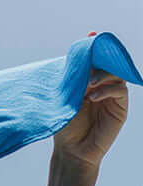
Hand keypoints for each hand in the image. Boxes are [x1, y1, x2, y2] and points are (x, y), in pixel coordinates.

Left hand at [53, 37, 129, 169]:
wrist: (71, 150)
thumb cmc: (64, 124)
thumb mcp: (66, 97)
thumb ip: (73, 77)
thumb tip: (75, 56)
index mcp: (87, 81)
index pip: (94, 59)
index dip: (93, 47)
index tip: (91, 35)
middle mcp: (102, 86)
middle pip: (107, 63)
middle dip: (101, 57)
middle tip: (94, 54)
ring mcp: (112, 96)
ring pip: (115, 74)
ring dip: (102, 74)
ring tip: (89, 82)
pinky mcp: (120, 108)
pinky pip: (119, 91)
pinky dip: (106, 90)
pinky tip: (92, 96)